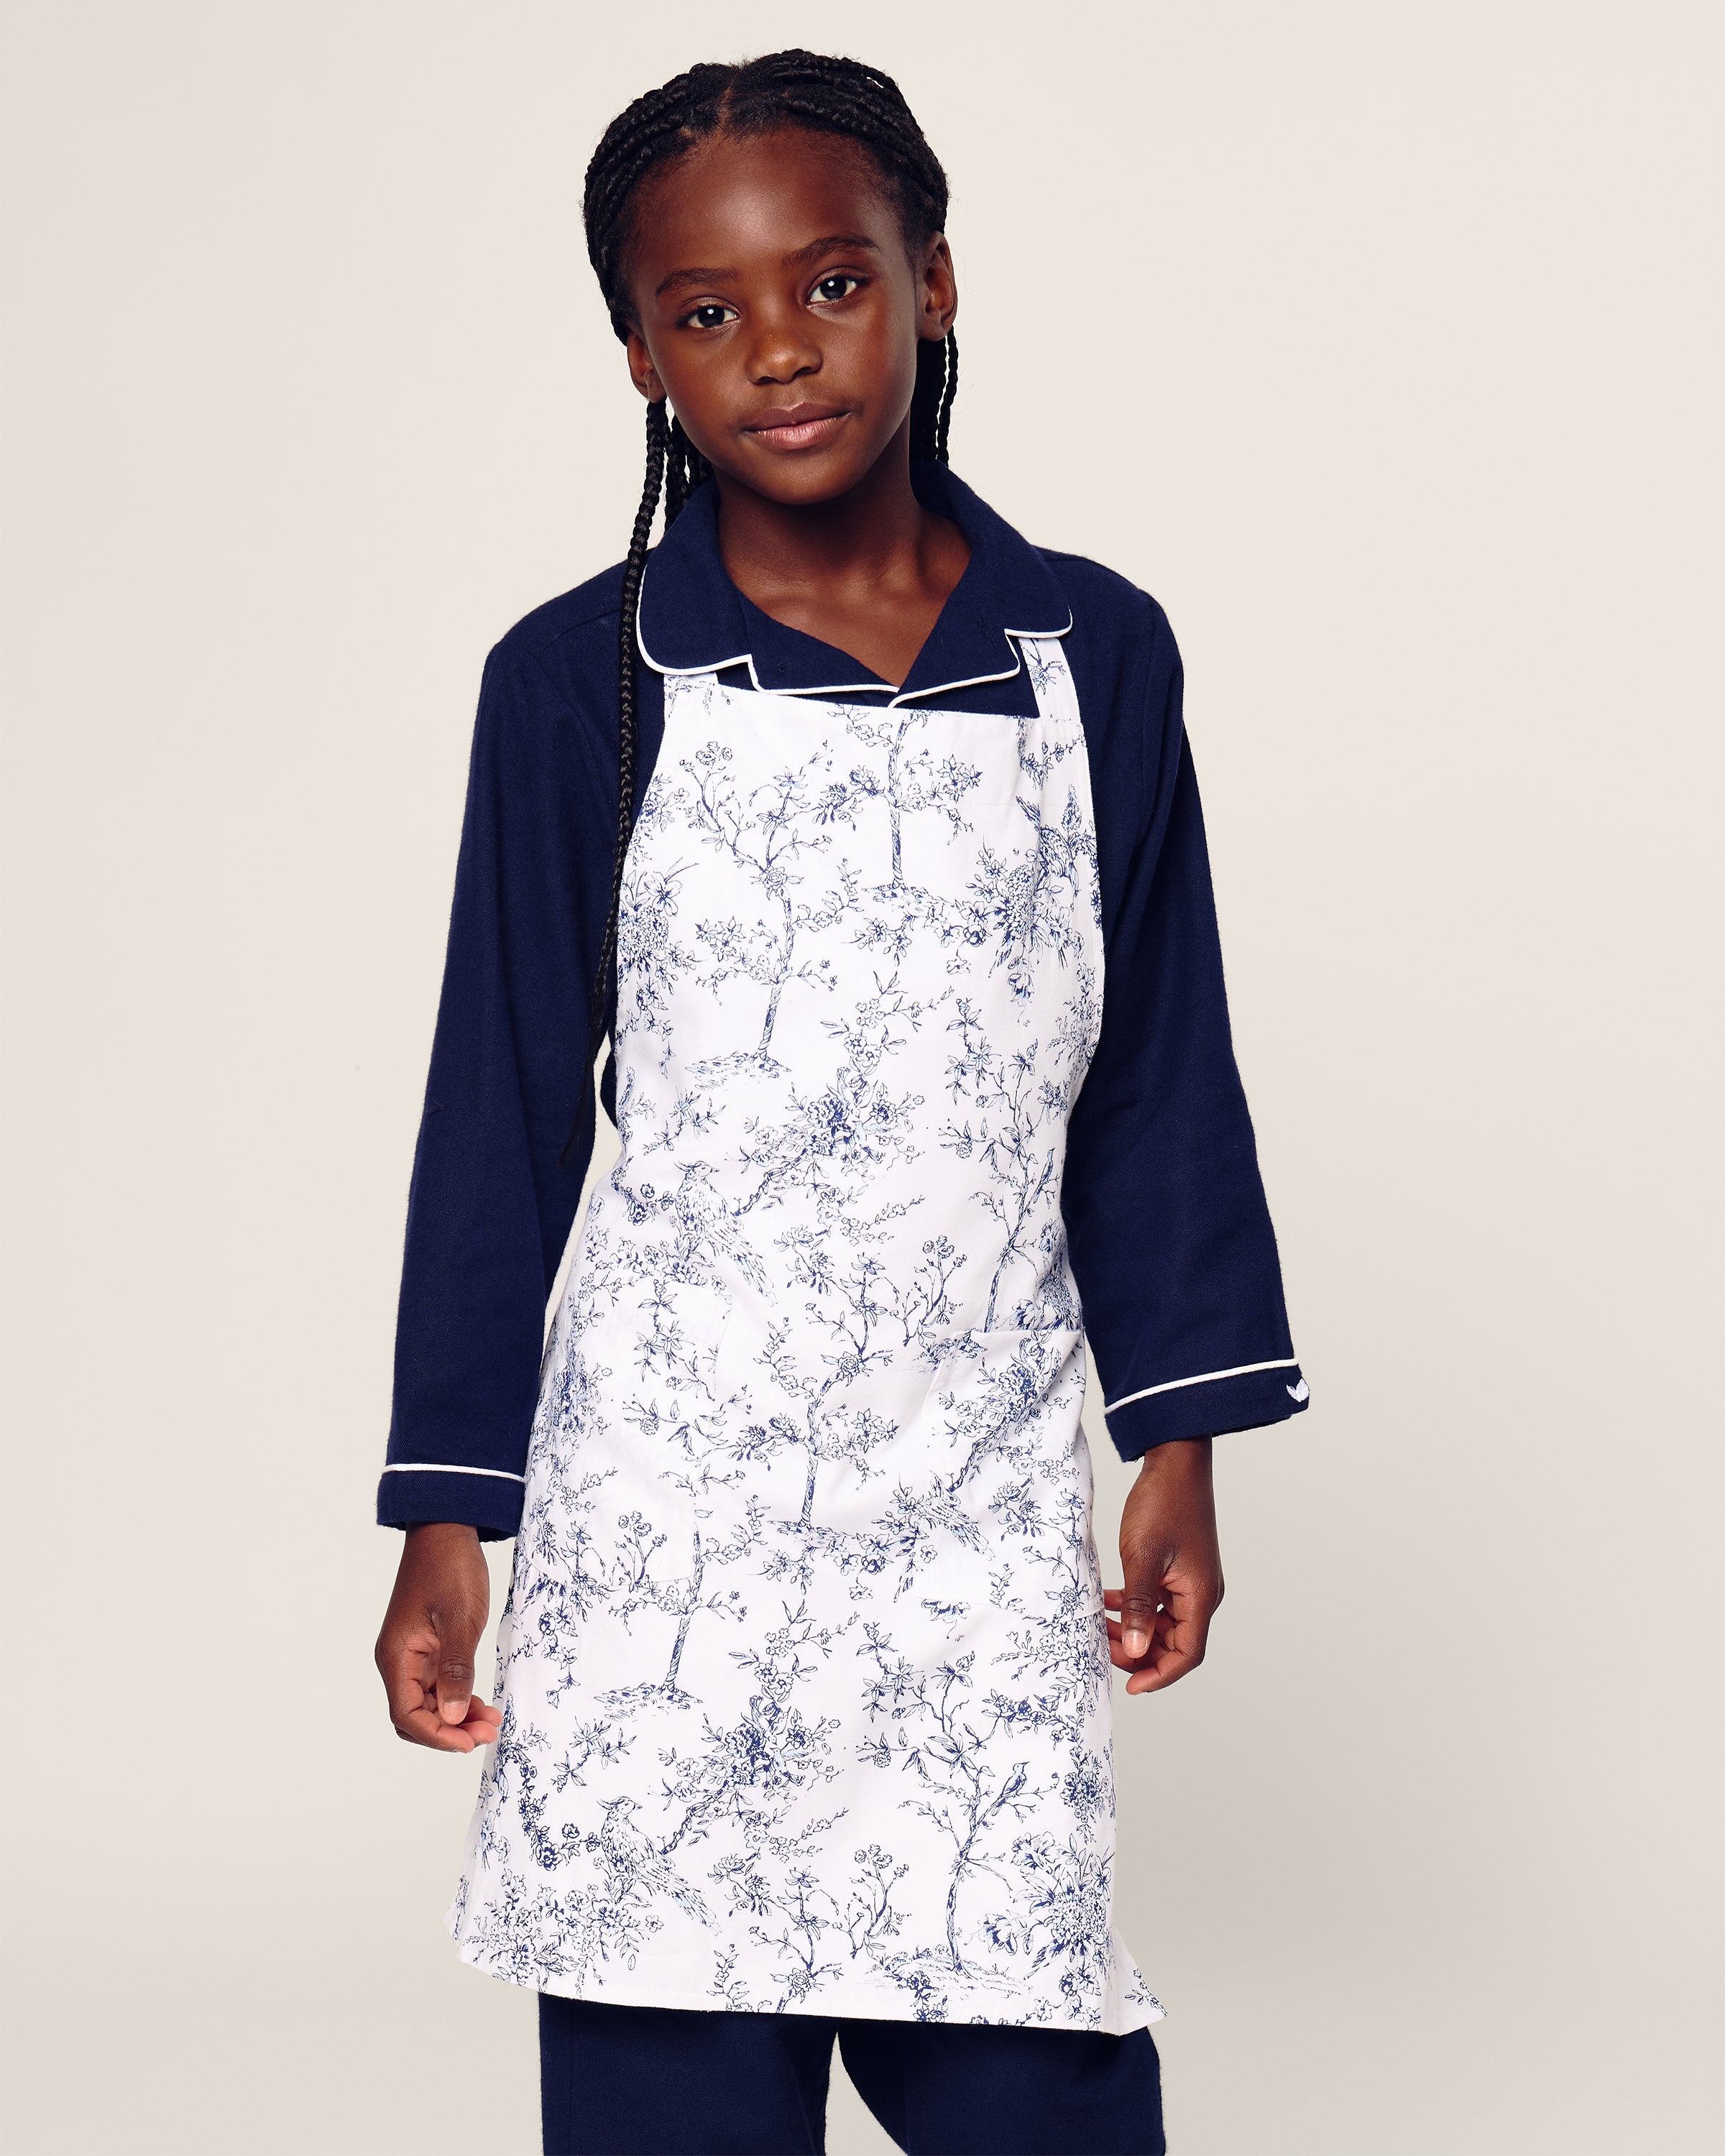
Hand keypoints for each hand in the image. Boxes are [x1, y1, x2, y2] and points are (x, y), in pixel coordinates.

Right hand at [375, 1522, 502, 1751]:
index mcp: (396, 1656)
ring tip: (493, 1723)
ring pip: (431, 1704)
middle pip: (416, 1716)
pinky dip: (460, 1699)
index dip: (436, 1735)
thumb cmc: (450, 1568)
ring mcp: (414, 1656)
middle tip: (489, 1733)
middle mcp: (400, 1661)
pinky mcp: (430, 1649)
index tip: (469, 1742)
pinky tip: (483, 1705)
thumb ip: (457, 1669)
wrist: (447, 1529)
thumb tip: (452, 1717)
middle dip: (450, 1731)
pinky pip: (440, 1687)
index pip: (406, 1715)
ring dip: (458, 1718)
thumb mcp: (460, 1619)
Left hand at [1105, 1437, 1223, 1695]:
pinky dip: (1135, 1608)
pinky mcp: (1178, 1569)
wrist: (1175, 1461)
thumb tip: (1136, 1652)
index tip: (1129, 1686)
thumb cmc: (1163, 1504)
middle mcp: (1201, 1594)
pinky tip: (1109, 1601)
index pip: (1187, 1655)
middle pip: (1174, 1644)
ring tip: (1100, 1624)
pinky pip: (1158, 1602)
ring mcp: (1190, 1581)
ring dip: (1134, 1630)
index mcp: (1200, 1597)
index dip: (1159, 1676)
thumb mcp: (1142, 1558)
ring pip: (1163, 1624)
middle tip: (1102, 1645)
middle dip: (1139, 1652)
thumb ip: (1140, 1608)